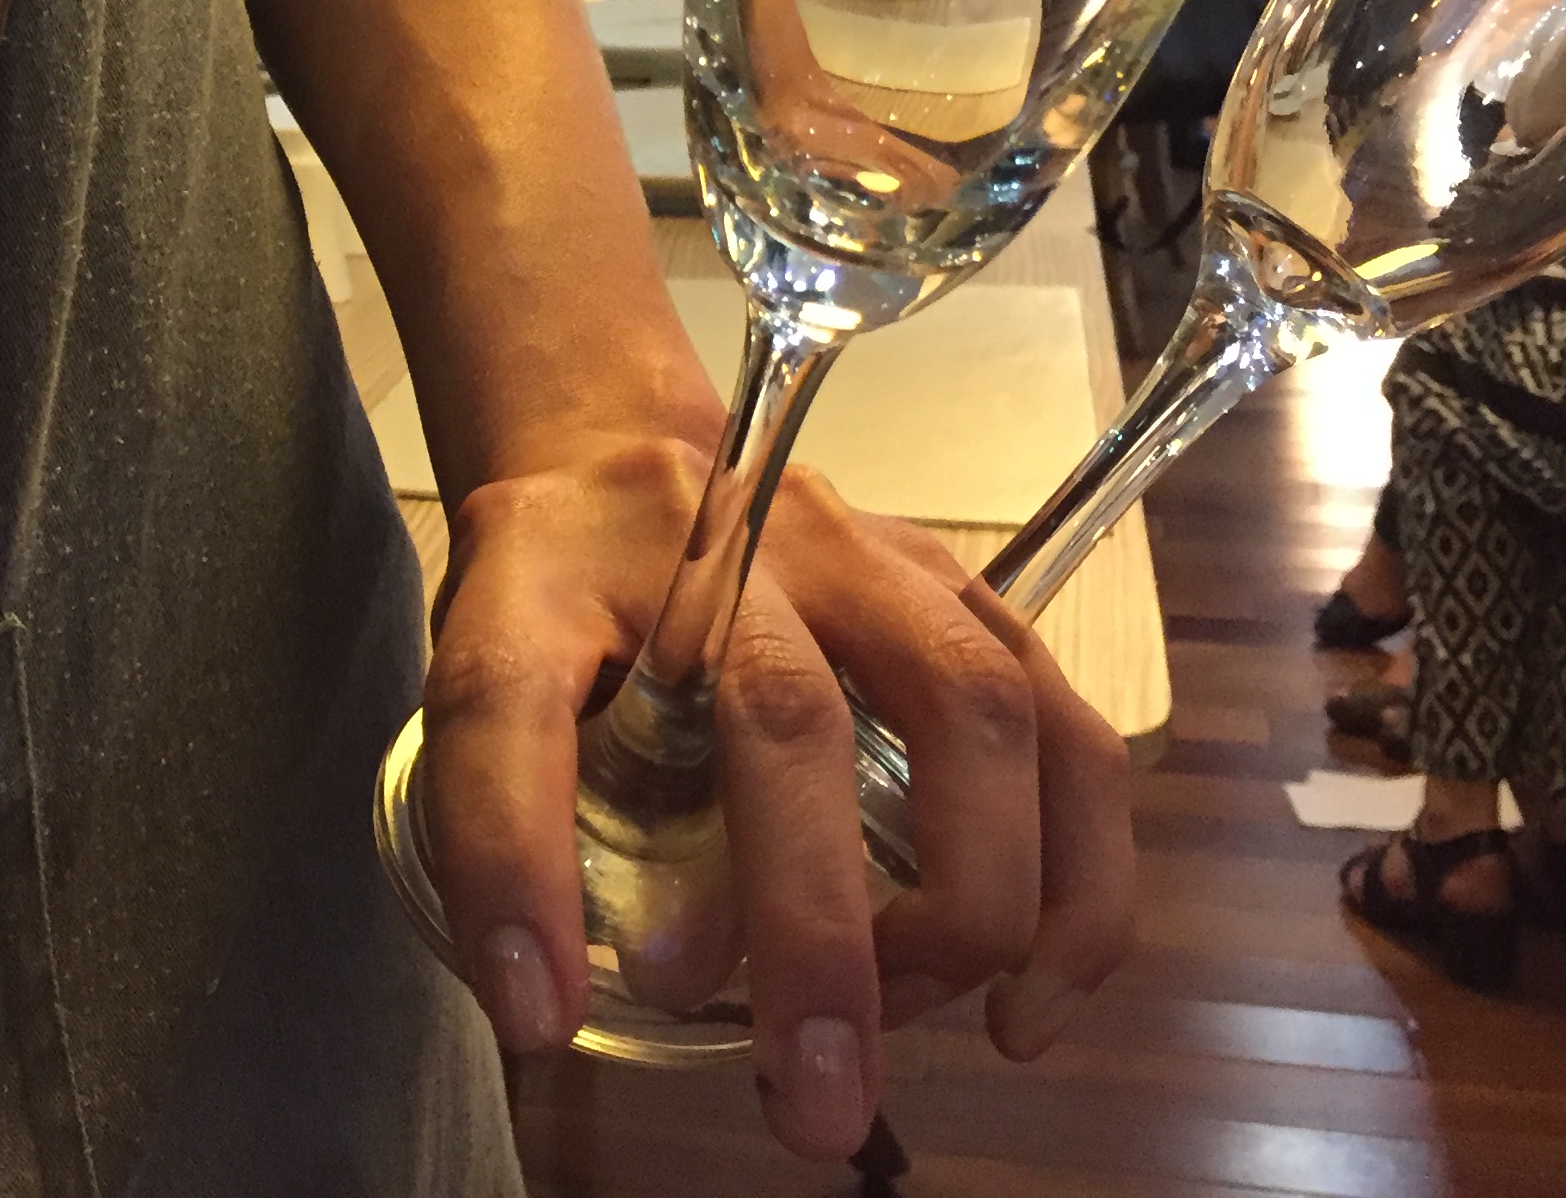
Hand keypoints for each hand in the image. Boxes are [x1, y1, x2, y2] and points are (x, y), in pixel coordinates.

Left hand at [420, 443, 1133, 1161]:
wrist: (624, 463)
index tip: (540, 1009)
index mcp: (550, 562)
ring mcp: (864, 555)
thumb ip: (518, 819)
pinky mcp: (962, 595)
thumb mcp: (488, 689)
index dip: (514, 860)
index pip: (507, 696)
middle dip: (811, 932)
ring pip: (968, 706)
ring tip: (916, 1027)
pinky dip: (1076, 882)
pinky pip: (1066, 732)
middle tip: (809, 1103)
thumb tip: (594, 998)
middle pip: (782, 713)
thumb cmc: (559, 606)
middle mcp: (725, 538)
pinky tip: (1027, 1000)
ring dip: (966, 902)